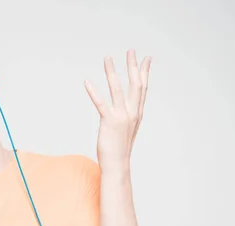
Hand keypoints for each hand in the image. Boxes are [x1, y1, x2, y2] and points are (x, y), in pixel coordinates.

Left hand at [84, 49, 151, 171]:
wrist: (117, 165)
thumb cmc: (119, 149)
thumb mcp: (127, 130)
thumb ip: (128, 117)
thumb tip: (127, 110)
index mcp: (137, 113)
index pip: (143, 88)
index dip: (145, 72)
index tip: (146, 58)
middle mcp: (132, 113)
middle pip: (135, 84)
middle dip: (133, 66)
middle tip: (131, 50)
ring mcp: (121, 117)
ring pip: (118, 89)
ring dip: (112, 72)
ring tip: (108, 58)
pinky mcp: (109, 122)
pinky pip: (101, 103)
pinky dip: (93, 92)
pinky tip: (87, 81)